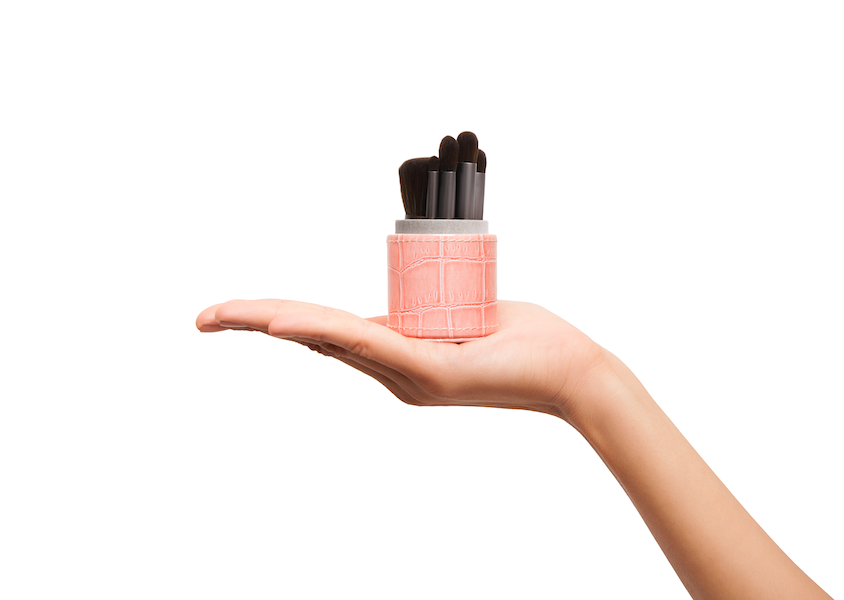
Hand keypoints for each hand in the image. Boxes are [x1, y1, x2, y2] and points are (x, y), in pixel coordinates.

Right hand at [196, 300, 606, 420]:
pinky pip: (370, 345)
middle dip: (257, 321)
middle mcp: (394, 372)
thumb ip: (420, 316)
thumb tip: (386, 311)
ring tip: (227, 315)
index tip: (235, 312)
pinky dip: (326, 332)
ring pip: (333, 337)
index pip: (326, 330)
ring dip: (280, 321)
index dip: (279, 318)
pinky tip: (289, 324)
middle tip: (202, 316)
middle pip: (316, 335)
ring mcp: (408, 375)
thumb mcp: (458, 316)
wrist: (573, 370)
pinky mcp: (430, 371)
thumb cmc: (524, 339)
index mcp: (397, 356)